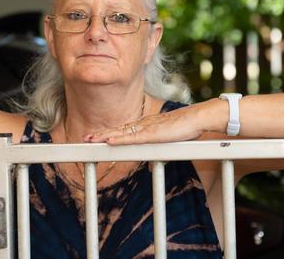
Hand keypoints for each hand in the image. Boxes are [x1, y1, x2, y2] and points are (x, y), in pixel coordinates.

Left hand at [85, 104, 208, 144]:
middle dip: (101, 134)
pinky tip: (110, 141)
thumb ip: (158, 149)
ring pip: (122, 133)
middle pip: (118, 129)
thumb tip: (150, 165)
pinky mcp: (153, 133)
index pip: (124, 129)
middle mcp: (144, 124)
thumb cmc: (187, 128)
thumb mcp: (169, 141)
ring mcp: (147, 128)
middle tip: (85, 137)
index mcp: (147, 125)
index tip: (96, 137)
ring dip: (105, 136)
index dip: (109, 133)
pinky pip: (133, 138)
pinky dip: (120, 139)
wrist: (198, 117)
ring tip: (91, 139)